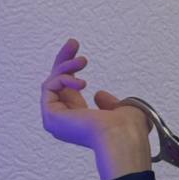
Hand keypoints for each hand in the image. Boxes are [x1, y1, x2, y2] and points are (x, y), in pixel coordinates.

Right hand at [41, 37, 150, 152]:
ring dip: (67, 66)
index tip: (80, 53)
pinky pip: (49, 87)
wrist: (123, 136)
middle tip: (73, 42)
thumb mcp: (122, 109)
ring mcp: (56, 119)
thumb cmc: (129, 128)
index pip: (67, 89)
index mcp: (80, 119)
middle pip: (55, 83)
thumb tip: (99, 94)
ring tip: (84, 61)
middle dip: (64, 60)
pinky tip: (82, 82)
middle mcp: (64, 120)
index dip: (71, 69)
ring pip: (51, 82)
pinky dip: (64, 78)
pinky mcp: (51, 116)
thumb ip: (110, 103)